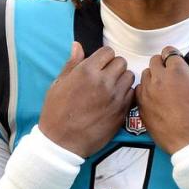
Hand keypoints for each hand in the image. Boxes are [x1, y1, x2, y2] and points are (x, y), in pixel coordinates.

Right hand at [39, 43, 133, 157]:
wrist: (62, 142)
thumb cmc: (56, 112)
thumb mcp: (58, 84)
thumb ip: (72, 64)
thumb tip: (78, 46)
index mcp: (87, 71)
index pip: (108, 52)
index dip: (103, 57)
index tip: (98, 65)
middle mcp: (104, 82)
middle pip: (121, 62)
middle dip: (114, 67)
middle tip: (104, 76)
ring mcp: (115, 97)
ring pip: (129, 77)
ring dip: (121, 80)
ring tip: (110, 88)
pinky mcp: (122, 112)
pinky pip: (132, 94)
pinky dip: (125, 94)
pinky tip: (114, 100)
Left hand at [136, 35, 188, 154]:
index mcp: (176, 70)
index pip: (169, 52)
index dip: (176, 59)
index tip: (181, 69)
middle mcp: (158, 78)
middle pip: (155, 61)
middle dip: (164, 66)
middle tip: (175, 80)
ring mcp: (147, 93)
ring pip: (145, 75)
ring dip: (154, 78)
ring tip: (166, 91)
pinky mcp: (140, 106)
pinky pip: (139, 90)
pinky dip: (146, 91)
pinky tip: (157, 100)